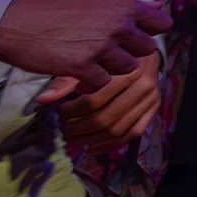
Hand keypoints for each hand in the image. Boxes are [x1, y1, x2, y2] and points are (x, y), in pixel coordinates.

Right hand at [0, 0, 170, 94]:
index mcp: (124, 7)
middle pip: (147, 50)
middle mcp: (118, 25)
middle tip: (107, 52)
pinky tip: (79, 74)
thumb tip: (157, 5)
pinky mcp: (83, 67)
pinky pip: (103, 83)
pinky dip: (91, 82)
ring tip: (91, 61)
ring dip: (112, 68)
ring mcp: (101, 47)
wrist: (17, 24)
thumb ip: (128, 6)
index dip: (149, 33)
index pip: (162, 25)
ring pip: (128, 68)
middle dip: (130, 53)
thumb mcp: (95, 1)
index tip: (133, 38)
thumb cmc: (56, 11)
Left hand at [43, 50, 159, 146]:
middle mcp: (143, 86)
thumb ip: (66, 81)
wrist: (144, 50)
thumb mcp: (88, 61)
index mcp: (126, 70)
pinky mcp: (154, 108)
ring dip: (91, 139)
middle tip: (64, 128)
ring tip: (75, 137)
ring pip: (117, 130)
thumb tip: (42, 100)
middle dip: (79, 128)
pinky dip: (111, 145)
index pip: (93, 101)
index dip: (71, 111)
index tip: (60, 111)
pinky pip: (132, 134)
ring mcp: (151, 99)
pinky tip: (93, 147)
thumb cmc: (111, 55)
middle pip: (104, 119)